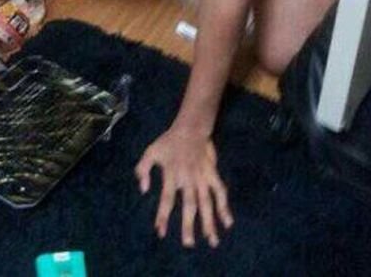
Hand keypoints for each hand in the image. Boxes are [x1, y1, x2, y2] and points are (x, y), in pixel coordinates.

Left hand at [135, 125, 232, 247]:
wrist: (191, 127)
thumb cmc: (168, 141)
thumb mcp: (150, 151)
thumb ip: (142, 169)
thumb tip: (143, 190)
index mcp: (172, 174)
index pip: (166, 199)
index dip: (163, 215)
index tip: (161, 232)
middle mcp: (188, 178)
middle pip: (189, 205)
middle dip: (189, 225)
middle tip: (188, 244)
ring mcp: (202, 177)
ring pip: (207, 202)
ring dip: (209, 221)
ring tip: (212, 241)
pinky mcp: (212, 173)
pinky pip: (220, 191)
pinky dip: (224, 206)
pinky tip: (228, 222)